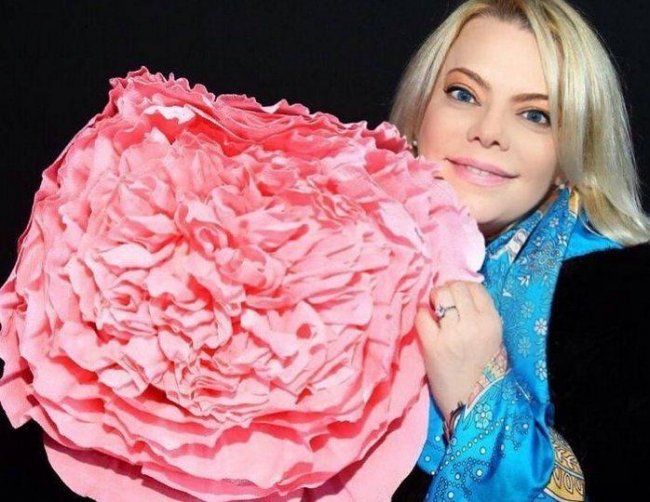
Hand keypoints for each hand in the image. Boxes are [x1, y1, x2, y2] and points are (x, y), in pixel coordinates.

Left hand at [415, 281, 502, 419]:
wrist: (471, 406)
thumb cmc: (482, 373)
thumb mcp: (492, 340)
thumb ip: (479, 317)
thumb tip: (457, 295)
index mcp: (492, 323)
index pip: (475, 287)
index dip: (462, 289)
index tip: (456, 300)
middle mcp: (474, 325)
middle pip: (456, 287)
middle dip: (446, 291)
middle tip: (442, 305)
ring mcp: (452, 334)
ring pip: (440, 294)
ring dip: (434, 300)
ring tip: (435, 313)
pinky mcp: (433, 345)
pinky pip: (422, 315)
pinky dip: (422, 316)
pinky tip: (427, 327)